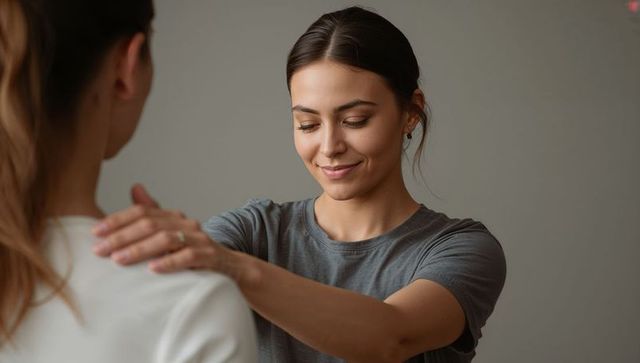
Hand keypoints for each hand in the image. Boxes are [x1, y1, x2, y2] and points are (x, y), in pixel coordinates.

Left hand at [92, 183, 222, 272]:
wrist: (232, 268)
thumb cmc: (195, 252)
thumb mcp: (173, 233)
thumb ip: (154, 213)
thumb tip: (135, 187)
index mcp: (174, 216)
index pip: (142, 211)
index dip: (118, 220)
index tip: (95, 232)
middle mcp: (186, 223)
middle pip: (150, 224)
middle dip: (121, 237)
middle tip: (99, 250)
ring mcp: (200, 238)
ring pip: (166, 239)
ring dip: (139, 249)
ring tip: (119, 260)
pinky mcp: (210, 256)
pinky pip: (189, 256)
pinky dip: (170, 262)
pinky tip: (153, 269)